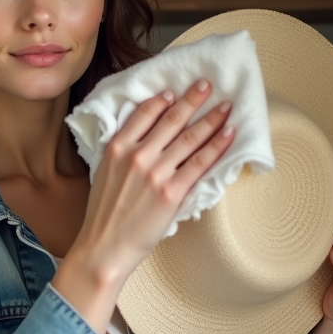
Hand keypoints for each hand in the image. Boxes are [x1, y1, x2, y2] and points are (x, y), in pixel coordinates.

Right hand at [53, 79, 234, 333]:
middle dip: (193, 100)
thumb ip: (122, 152)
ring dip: (212, 119)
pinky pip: (201, 163)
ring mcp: (156, 173)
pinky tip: (228, 134)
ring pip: (190, 138)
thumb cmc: (103, 215)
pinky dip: (217, 146)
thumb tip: (143, 139)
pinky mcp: (172, 192)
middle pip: (172, 120)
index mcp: (117, 148)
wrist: (104, 247)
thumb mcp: (104, 173)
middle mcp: (137, 156)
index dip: (162, 100)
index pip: (144, 114)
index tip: (175, 91)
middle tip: (207, 85)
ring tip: (225, 106)